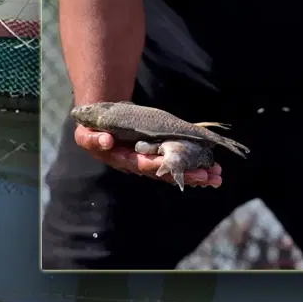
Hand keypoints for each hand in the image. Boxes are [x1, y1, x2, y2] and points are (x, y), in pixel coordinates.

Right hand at [75, 125, 221, 188]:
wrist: (102, 123)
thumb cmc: (92, 129)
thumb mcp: (85, 133)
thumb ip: (92, 138)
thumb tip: (106, 141)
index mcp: (123, 161)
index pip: (142, 164)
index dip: (157, 165)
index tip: (173, 166)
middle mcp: (140, 164)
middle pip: (165, 172)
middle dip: (186, 174)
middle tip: (208, 177)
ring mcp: (152, 160)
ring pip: (176, 170)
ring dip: (196, 174)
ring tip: (217, 177)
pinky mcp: (160, 153)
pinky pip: (179, 161)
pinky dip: (195, 164)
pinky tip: (213, 169)